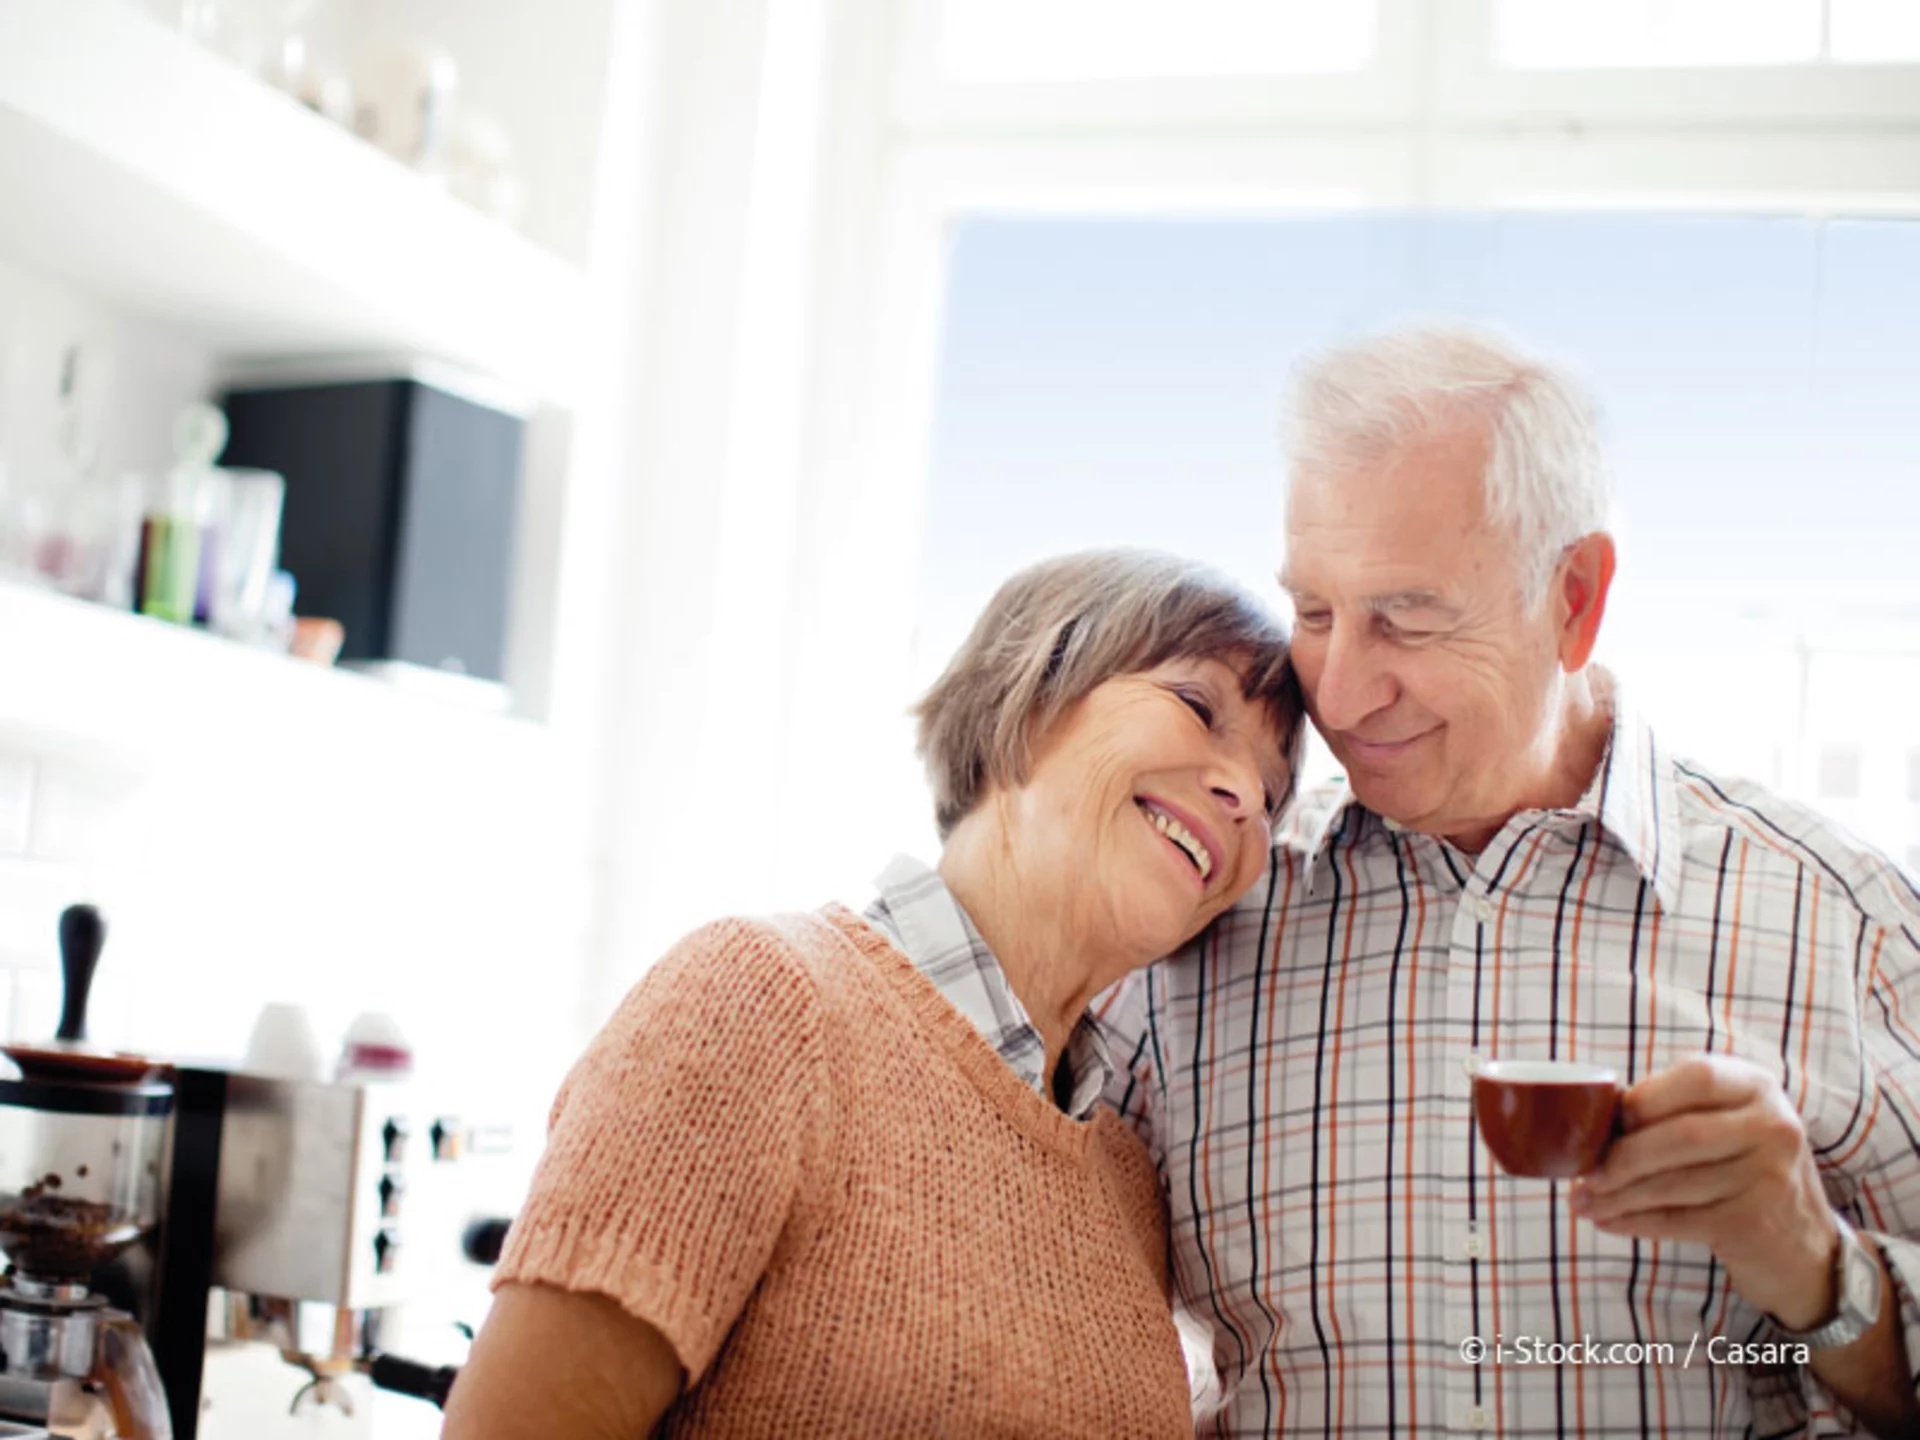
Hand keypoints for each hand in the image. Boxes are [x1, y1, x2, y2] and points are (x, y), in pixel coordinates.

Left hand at [1572, 1054, 1838, 1327]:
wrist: (1804, 1245)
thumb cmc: (1741, 1169)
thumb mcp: (1725, 1123)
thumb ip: (1675, 1109)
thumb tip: (1592, 1116)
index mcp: (1758, 1087)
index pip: (1696, 1077)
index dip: (1644, 1098)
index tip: (1605, 1121)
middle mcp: (1773, 1127)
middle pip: (1680, 1135)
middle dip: (1620, 1156)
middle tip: (1582, 1173)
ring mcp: (1769, 1177)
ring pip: (1673, 1183)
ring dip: (1617, 1195)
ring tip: (1582, 1201)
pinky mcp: (1755, 1223)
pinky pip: (1677, 1220)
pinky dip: (1634, 1221)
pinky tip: (1606, 1220)